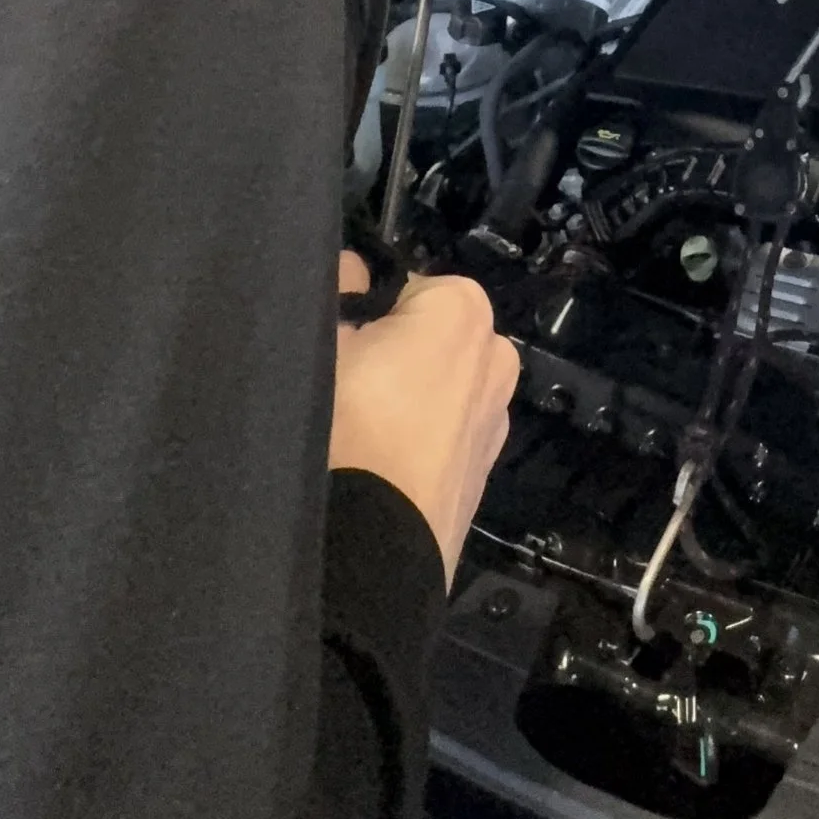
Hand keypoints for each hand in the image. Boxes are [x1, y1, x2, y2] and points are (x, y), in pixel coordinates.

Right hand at [329, 252, 518, 581]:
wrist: (369, 550)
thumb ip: (338, 289)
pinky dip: (415, 448)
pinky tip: (378, 473)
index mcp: (463, 310)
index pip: (402, 286)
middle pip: (427, 339)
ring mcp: (495, 423)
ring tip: (357, 440)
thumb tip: (353, 268)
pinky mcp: (482, 478)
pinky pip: (441, 441)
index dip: (361, 312)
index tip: (336, 345)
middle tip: (343, 392)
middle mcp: (496, 358)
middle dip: (391, 355)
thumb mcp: (322, 341)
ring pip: (436, 393)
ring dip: (404, 403)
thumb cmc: (343, 425)